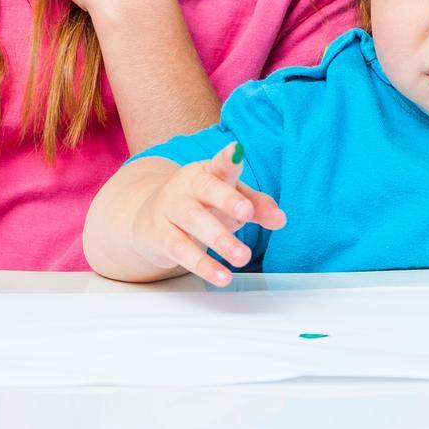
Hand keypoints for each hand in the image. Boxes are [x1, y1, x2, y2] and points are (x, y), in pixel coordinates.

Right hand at [130, 142, 285, 286]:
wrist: (147, 218)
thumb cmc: (198, 204)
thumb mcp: (227, 199)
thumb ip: (256, 206)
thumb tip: (281, 219)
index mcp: (208, 172)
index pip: (220, 163)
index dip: (228, 158)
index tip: (236, 152)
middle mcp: (187, 186)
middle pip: (207, 189)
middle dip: (227, 200)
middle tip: (246, 213)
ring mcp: (171, 209)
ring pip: (194, 221)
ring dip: (220, 240)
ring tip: (243, 257)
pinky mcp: (160, 236)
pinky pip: (181, 250)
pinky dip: (203, 265)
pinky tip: (222, 276)